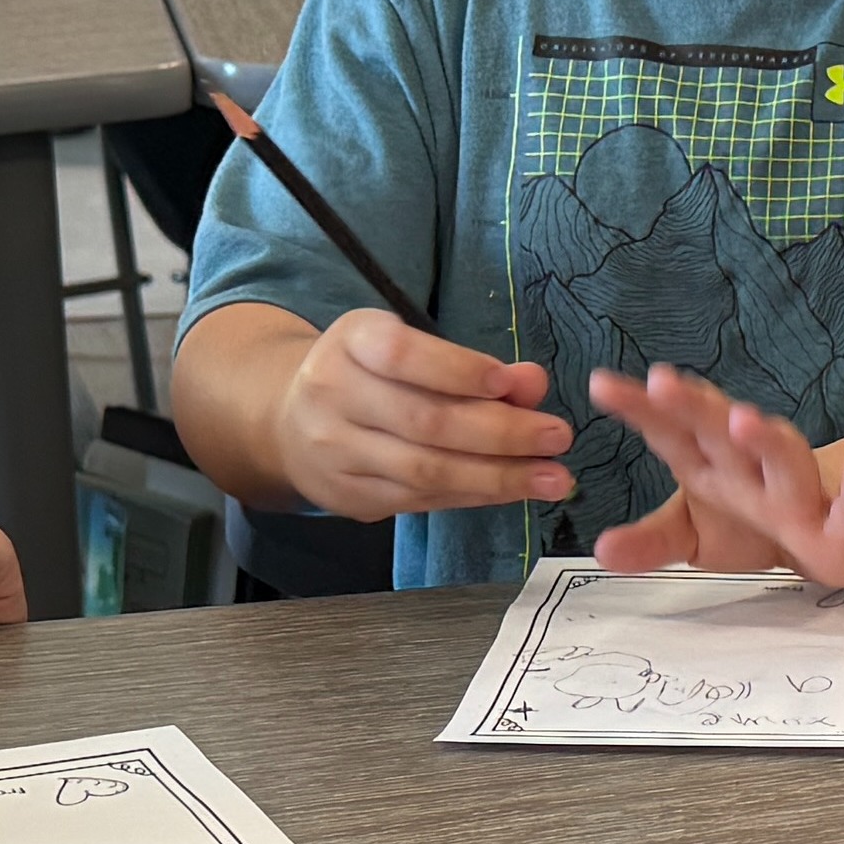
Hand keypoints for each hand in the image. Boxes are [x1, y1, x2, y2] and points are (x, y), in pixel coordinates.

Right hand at [262, 307, 574, 517]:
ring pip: (425, 471)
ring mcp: (335, 453)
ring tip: (554, 476)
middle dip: (501, 433)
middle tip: (558, 436)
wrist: (285, 420)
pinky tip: (514, 490)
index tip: (512, 383)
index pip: (401, 355)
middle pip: (423, 421)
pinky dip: (474, 496)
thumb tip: (532, 383)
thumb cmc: (365, 373)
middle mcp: (333, 395)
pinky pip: (420, 500)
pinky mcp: (347, 497)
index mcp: (350, 342)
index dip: (458, 370)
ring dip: (498, 477)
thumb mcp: (410, 347)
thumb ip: (469, 364)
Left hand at [584, 365, 843, 585]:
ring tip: (746, 421)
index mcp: (708, 464)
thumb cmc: (747, 522)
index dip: (638, 408)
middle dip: (695, 407)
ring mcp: (796, 491)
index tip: (600, 384)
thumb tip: (601, 553)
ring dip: (767, 438)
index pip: (668, 430)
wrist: (823, 528)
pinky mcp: (841, 528)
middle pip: (720, 430)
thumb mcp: (690, 536)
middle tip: (663, 383)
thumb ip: (651, 541)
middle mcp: (749, 467)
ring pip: (783, 457)